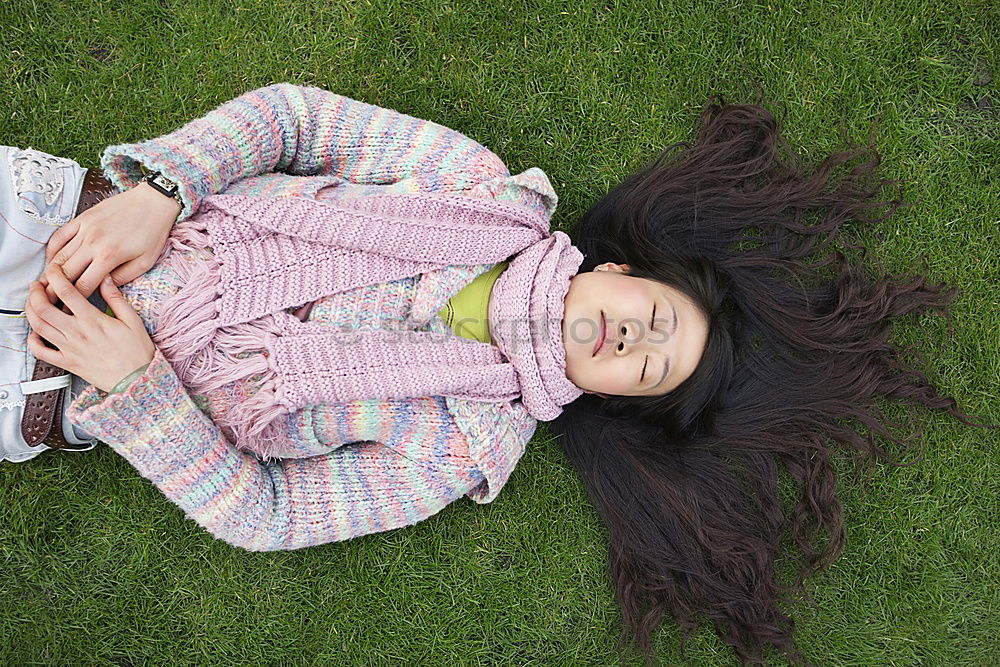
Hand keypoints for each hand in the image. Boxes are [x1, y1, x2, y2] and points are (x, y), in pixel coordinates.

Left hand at [26, 264, 155, 392]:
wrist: (137, 379)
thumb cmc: (137, 351)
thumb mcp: (132, 320)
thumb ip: (116, 298)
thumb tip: (106, 278)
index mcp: (92, 320)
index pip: (66, 291)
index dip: (55, 276)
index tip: (53, 270)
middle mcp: (77, 333)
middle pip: (43, 308)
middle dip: (35, 292)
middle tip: (37, 286)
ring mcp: (69, 349)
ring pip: (38, 326)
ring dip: (30, 312)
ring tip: (33, 303)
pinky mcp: (67, 363)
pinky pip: (41, 352)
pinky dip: (32, 341)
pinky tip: (35, 332)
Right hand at [40, 180, 180, 301]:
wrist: (153, 202)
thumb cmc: (153, 232)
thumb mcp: (145, 262)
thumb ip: (122, 277)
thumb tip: (103, 287)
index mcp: (109, 256)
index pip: (83, 285)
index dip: (73, 301)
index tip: (68, 310)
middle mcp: (92, 243)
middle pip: (64, 272)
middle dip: (54, 291)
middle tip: (48, 302)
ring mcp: (85, 229)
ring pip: (58, 255)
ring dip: (50, 272)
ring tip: (45, 285)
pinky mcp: (82, 218)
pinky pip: (59, 236)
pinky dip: (52, 250)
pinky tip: (51, 260)